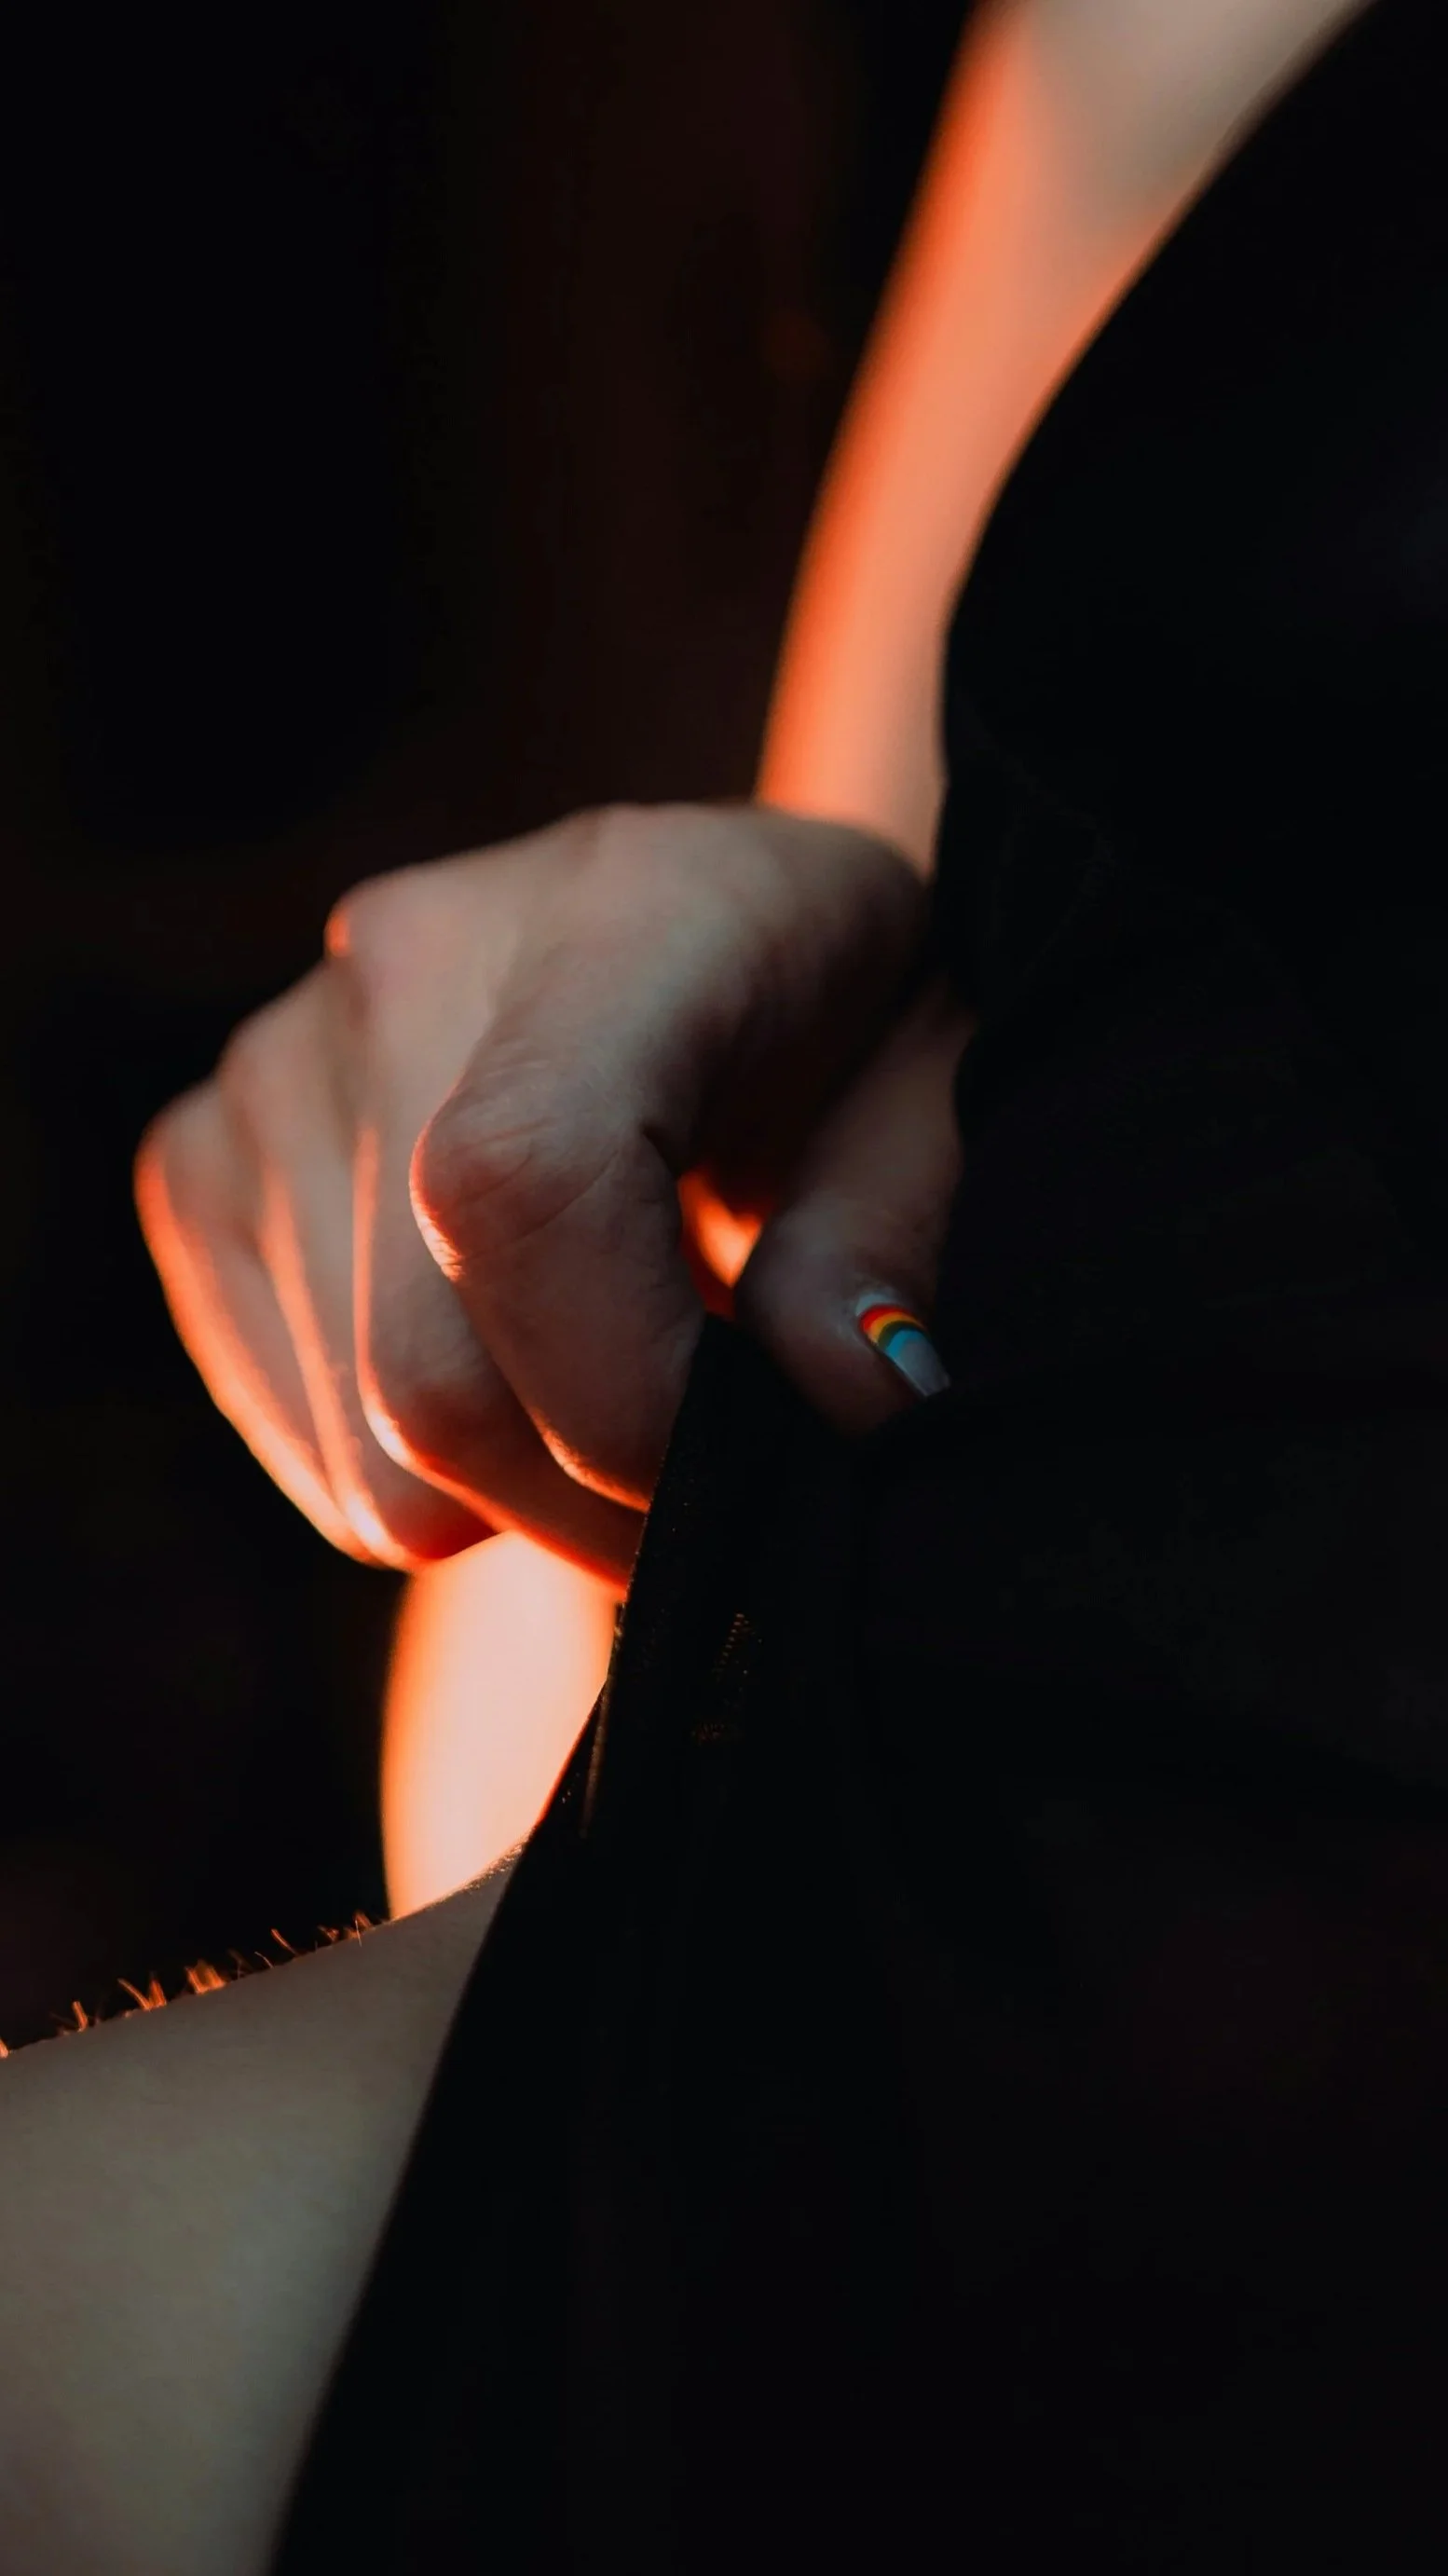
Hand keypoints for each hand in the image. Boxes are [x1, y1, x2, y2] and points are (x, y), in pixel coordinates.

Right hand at [138, 802, 968, 1588]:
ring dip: (520, 1499)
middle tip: (711, 1486)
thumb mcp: (940, 1093)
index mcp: (624, 910)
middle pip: (429, 1373)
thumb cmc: (843, 1026)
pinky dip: (420, 1475)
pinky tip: (518, 1373)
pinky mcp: (199, 1156)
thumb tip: (843, 1398)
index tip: (748, 1450)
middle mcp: (406, 961)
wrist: (702, 936)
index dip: (628, 1396)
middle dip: (597, 1504)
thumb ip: (895, 1233)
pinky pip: (297, 1436)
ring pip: (363, 1447)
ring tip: (625, 1390)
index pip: (523, 1183)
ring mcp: (274, 1059)